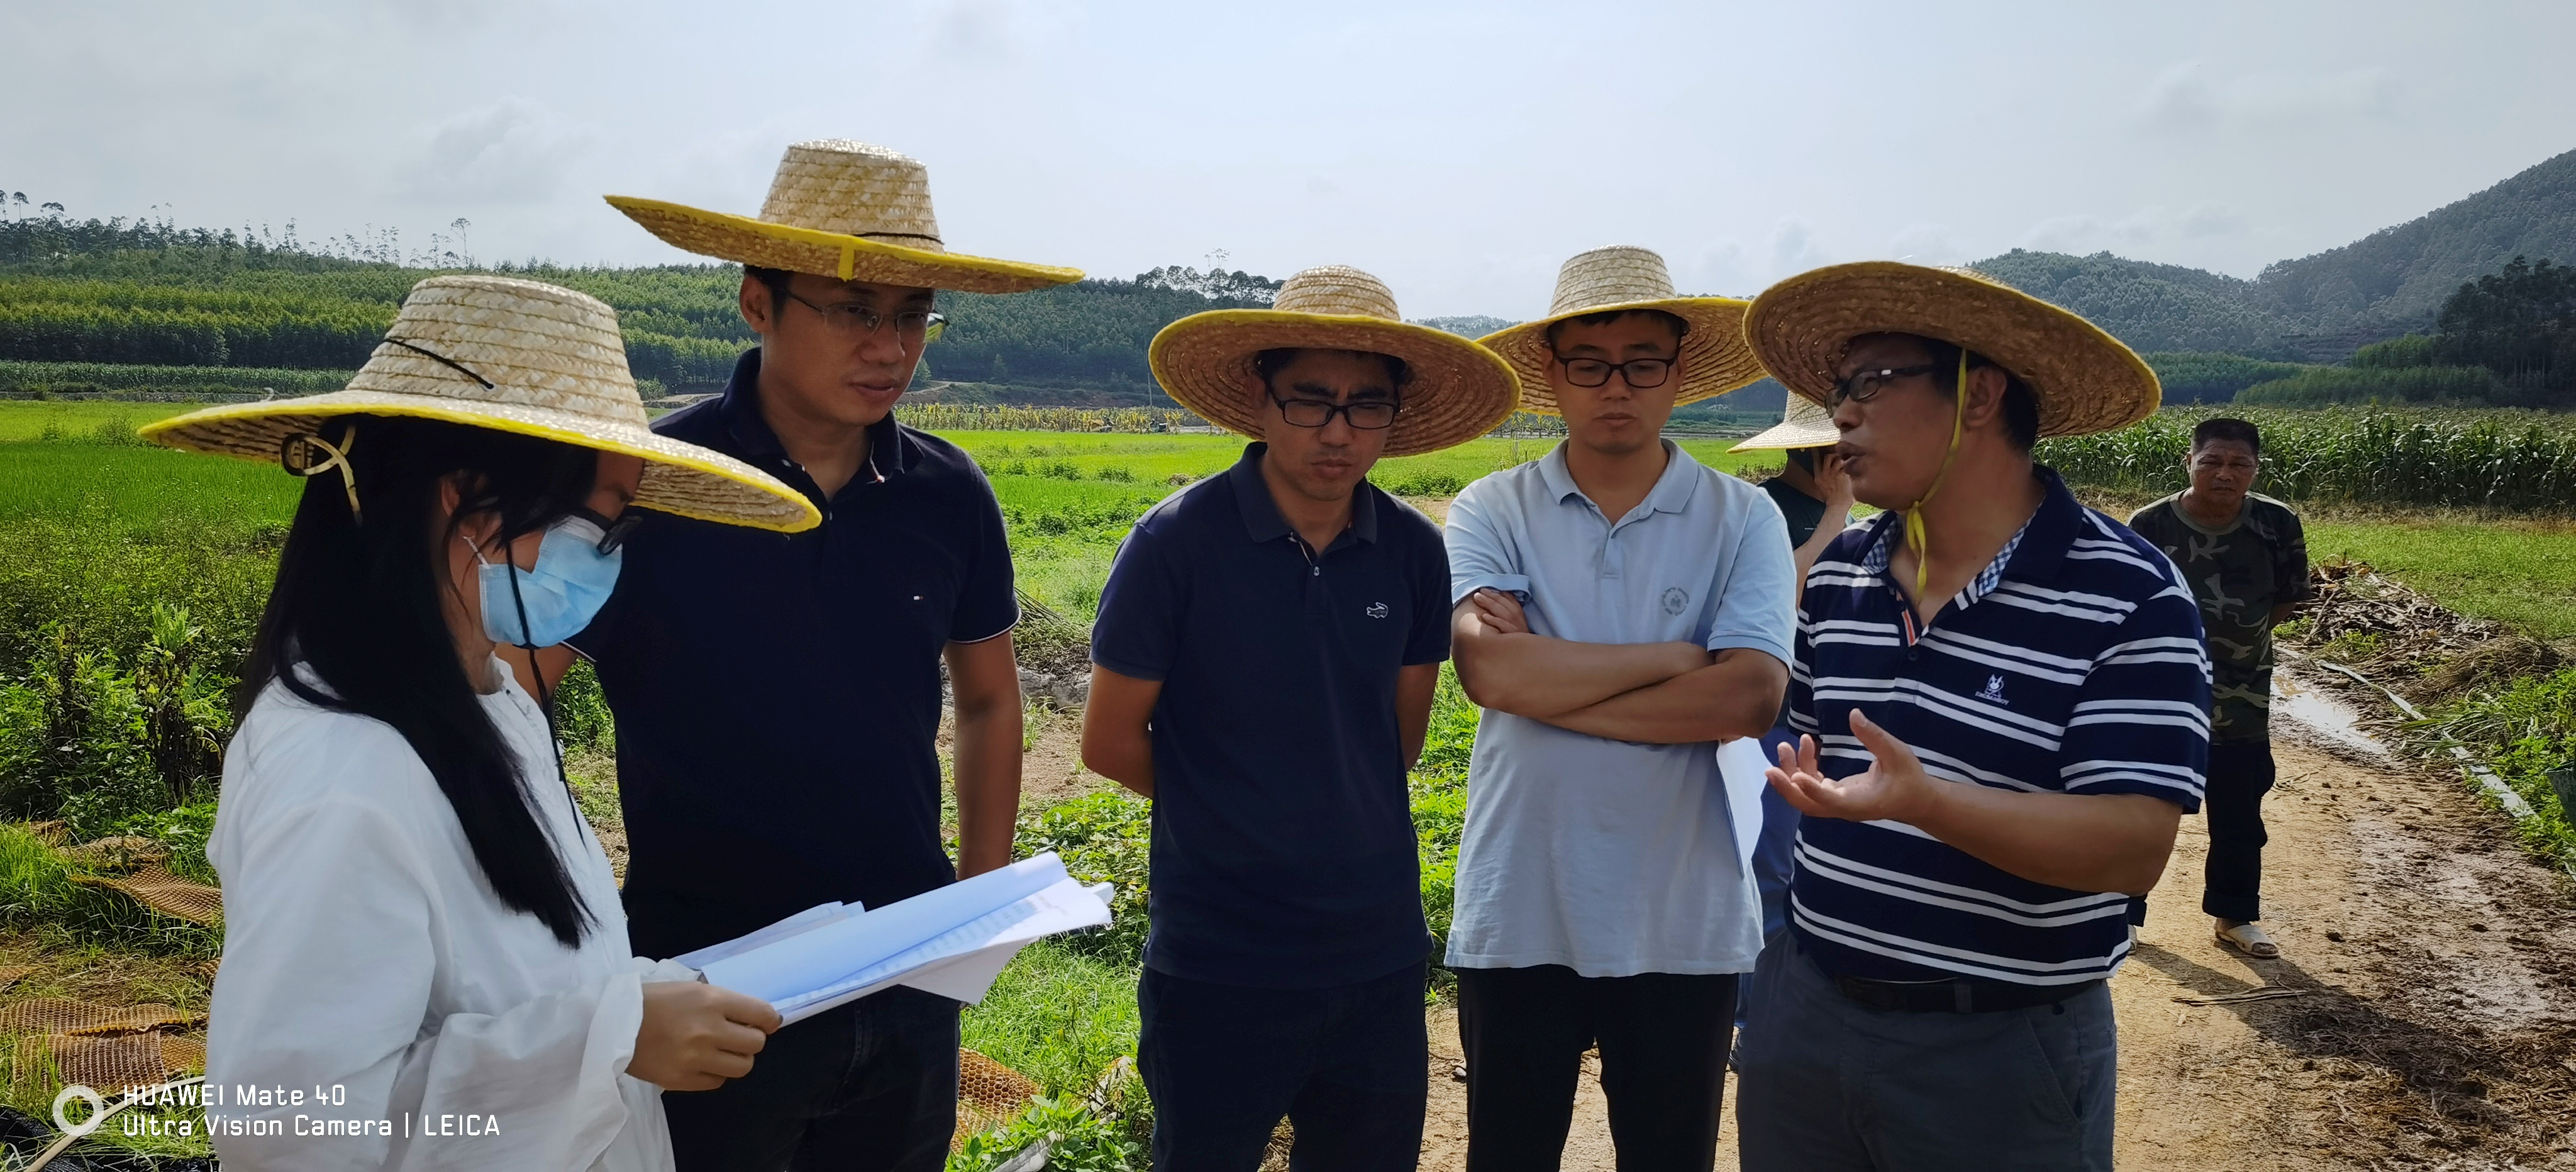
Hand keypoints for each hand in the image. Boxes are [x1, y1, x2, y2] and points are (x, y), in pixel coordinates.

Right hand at [630, 981, 780, 1091]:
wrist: (612, 1025)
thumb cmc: (653, 1001)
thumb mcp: (691, 989)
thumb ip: (724, 1003)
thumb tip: (756, 1017)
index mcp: (712, 1001)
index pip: (762, 1014)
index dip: (769, 1020)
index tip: (765, 1023)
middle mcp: (709, 1030)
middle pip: (756, 1044)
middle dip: (751, 1039)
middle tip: (737, 1036)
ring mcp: (696, 1059)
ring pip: (742, 1067)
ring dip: (736, 1059)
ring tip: (720, 1052)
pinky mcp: (683, 1080)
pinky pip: (717, 1082)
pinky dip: (716, 1073)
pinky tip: (703, 1063)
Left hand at [1469, 588, 1529, 634]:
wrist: (1526, 653)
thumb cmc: (1516, 636)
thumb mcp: (1515, 622)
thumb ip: (1507, 610)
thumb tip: (1495, 598)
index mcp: (1519, 612)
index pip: (1508, 599)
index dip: (1496, 593)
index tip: (1484, 589)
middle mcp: (1518, 618)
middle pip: (1503, 603)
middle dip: (1490, 596)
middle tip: (1477, 593)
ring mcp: (1516, 626)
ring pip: (1502, 612)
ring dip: (1489, 604)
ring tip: (1478, 598)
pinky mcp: (1513, 635)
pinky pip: (1503, 626)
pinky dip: (1494, 620)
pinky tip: (1484, 616)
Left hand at [1764, 710, 1932, 823]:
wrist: (1915, 800)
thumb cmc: (1909, 777)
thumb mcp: (1897, 753)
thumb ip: (1874, 736)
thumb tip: (1854, 714)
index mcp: (1861, 802)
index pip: (1831, 801)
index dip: (1812, 790)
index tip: (1795, 777)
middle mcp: (1845, 807)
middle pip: (1808, 805)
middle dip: (1787, 789)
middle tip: (1769, 768)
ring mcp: (1839, 802)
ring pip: (1807, 795)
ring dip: (1792, 773)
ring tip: (1785, 746)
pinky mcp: (1837, 795)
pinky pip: (1813, 785)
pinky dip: (1805, 768)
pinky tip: (1806, 746)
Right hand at [1816, 451, 1855, 518]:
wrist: (1837, 505)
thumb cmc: (1830, 499)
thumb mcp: (1821, 488)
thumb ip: (1823, 479)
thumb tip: (1824, 474)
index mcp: (1818, 477)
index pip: (1815, 461)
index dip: (1815, 453)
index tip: (1816, 447)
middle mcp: (1825, 473)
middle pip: (1827, 457)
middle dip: (1833, 453)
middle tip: (1837, 451)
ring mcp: (1834, 474)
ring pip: (1837, 458)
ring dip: (1842, 457)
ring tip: (1846, 457)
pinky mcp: (1843, 475)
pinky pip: (1846, 465)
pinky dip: (1849, 463)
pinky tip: (1853, 462)